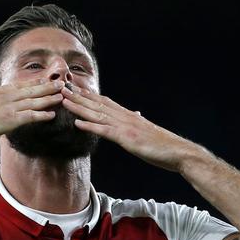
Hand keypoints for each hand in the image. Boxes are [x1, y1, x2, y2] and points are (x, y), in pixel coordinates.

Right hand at [0, 78, 64, 142]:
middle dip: (46, 86)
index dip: (33, 83)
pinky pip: (30, 116)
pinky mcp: (10, 119)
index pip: (19, 86)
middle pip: (30, 90)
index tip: (43, 80)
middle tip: (60, 82)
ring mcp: (9, 107)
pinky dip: (42, 115)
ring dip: (49, 97)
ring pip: (34, 101)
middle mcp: (5, 96)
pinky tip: (52, 114)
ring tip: (62, 94)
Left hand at [61, 86, 208, 171]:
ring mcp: (125, 127)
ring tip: (64, 100)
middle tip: (61, 87)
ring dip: (79, 107)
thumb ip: (138, 123)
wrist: (177, 151)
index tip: (75, 88)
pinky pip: (104, 131)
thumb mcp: (147, 132)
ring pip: (97, 114)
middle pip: (98, 104)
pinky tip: (77, 123)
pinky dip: (90, 126)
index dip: (89, 95)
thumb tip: (136, 115)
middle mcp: (125, 117)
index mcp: (129, 116)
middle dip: (78, 96)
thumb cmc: (163, 145)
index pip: (105, 102)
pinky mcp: (126, 138)